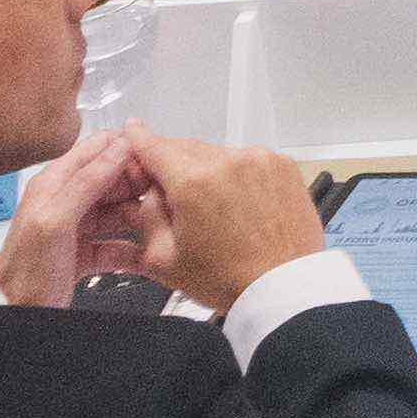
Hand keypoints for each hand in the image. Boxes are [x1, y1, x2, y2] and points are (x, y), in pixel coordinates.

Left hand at [0, 124, 162, 308]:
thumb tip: (117, 148)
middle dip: (139, 185)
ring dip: (140, 217)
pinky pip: (117, 244)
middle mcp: (65, 202)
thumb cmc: (25, 273)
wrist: (14, 314)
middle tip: (162, 194)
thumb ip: (87, 182)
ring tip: (159, 223)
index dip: (126, 149)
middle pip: (113, 181)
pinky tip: (146, 253)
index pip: (96, 149)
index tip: (154, 157)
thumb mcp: (56, 221)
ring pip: (119, 211)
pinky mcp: (84, 253)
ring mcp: (76, 228)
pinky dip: (132, 249)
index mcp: (54, 184)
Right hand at [127, 132, 329, 315]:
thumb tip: (145, 192)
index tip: (133, 130)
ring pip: (219, 155)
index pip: (155, 147)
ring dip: (210, 172)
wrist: (283, 287)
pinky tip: (241, 206)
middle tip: (176, 199)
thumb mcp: (163, 259)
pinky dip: (239, 175)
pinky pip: (249, 161)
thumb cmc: (227, 279)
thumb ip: (145, 217)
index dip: (139, 139)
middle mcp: (228, 161)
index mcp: (193, 182)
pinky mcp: (284, 166)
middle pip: (187, 150)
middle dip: (175, 167)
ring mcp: (260, 160)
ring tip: (216, 212)